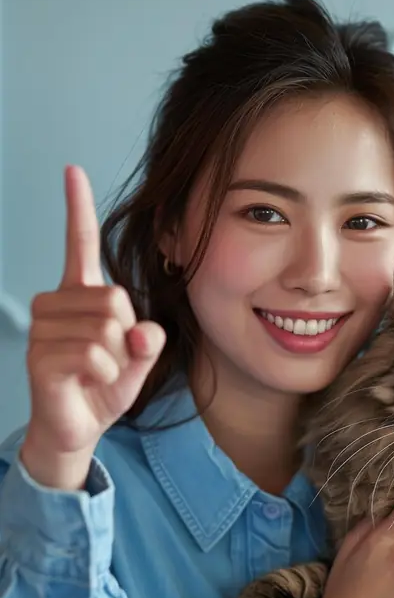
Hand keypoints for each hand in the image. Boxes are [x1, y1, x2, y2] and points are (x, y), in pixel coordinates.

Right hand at [21, 166, 165, 490]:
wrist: (79, 427)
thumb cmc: (105, 386)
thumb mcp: (139, 359)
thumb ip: (149, 340)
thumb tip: (142, 330)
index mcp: (79, 294)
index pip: (78, 244)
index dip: (77, 208)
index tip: (72, 170)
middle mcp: (55, 303)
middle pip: (116, 298)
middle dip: (126, 335)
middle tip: (110, 359)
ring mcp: (43, 329)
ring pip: (107, 329)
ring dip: (116, 360)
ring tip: (97, 373)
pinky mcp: (41, 357)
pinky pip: (94, 354)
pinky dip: (106, 374)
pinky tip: (89, 383)